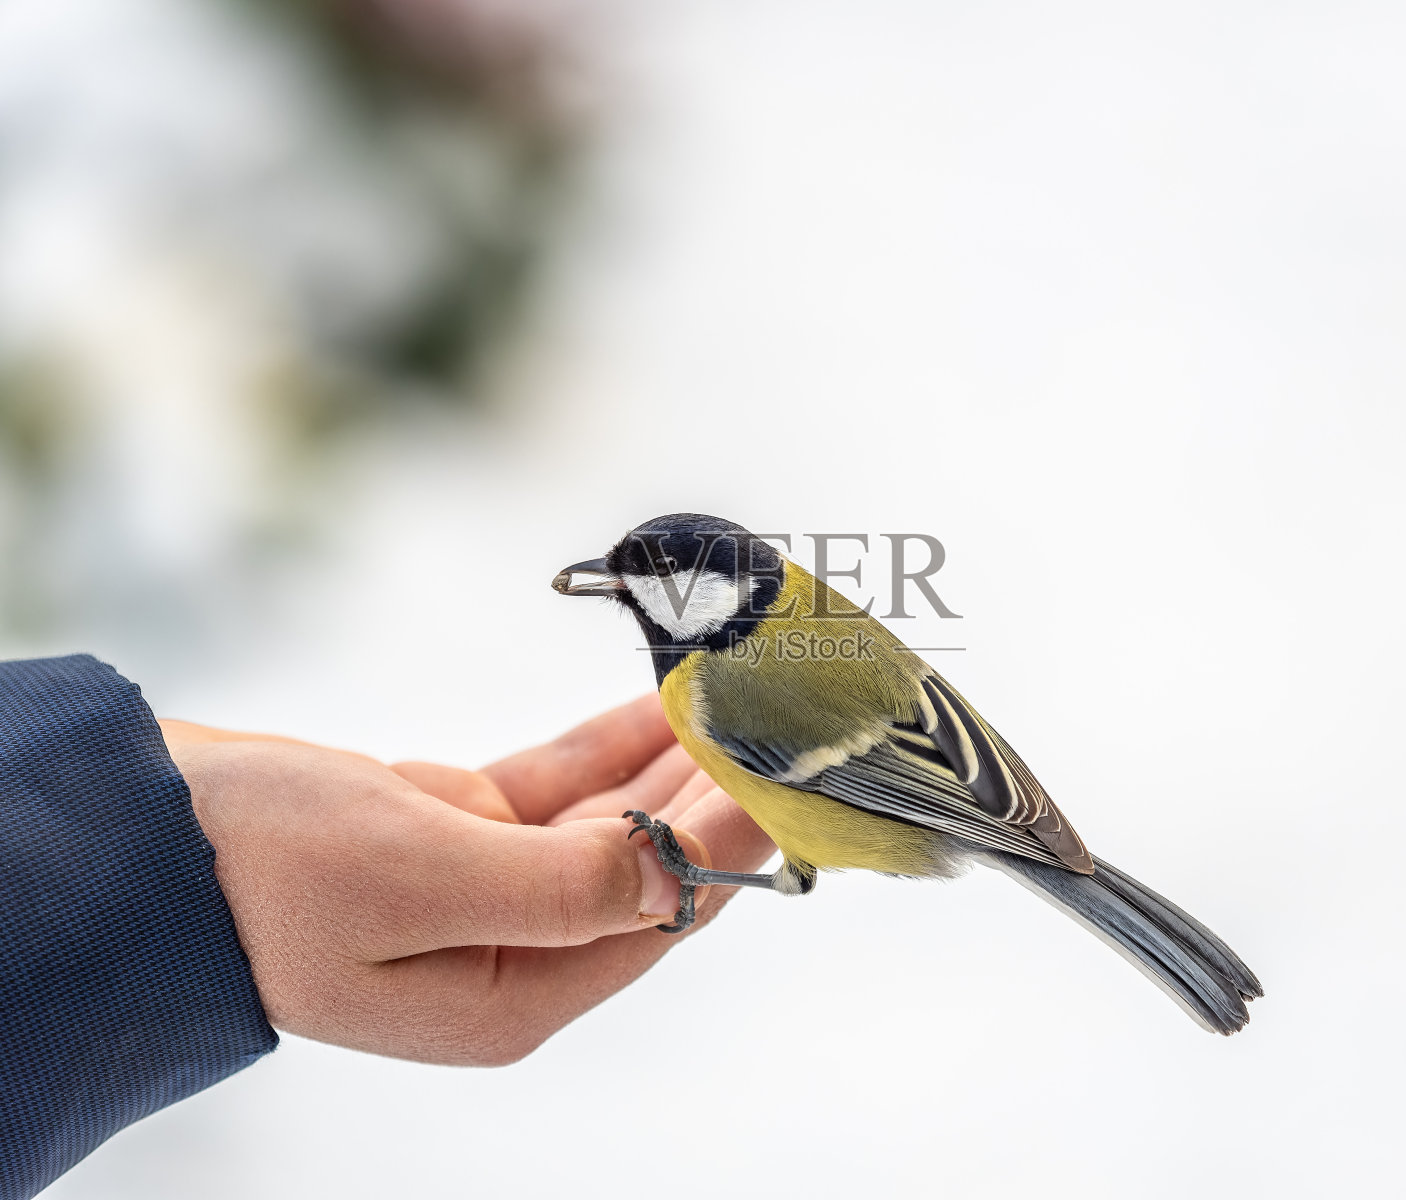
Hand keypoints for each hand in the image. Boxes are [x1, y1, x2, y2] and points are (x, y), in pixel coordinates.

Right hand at [162, 695, 772, 1065]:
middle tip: (779, 719)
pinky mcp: (452, 834)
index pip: (659, 913)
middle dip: (713, 793)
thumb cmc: (258, 871)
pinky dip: (603, 747)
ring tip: (735, 697)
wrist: (137, 838)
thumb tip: (683, 870)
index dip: (731, 842)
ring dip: (668, 760)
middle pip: (645, 866)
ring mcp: (482, 890)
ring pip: (607, 820)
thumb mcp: (424, 877)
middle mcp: (510, 952)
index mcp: (512, 993)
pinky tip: (655, 703)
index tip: (788, 772)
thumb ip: (566, 881)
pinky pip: (553, 789)